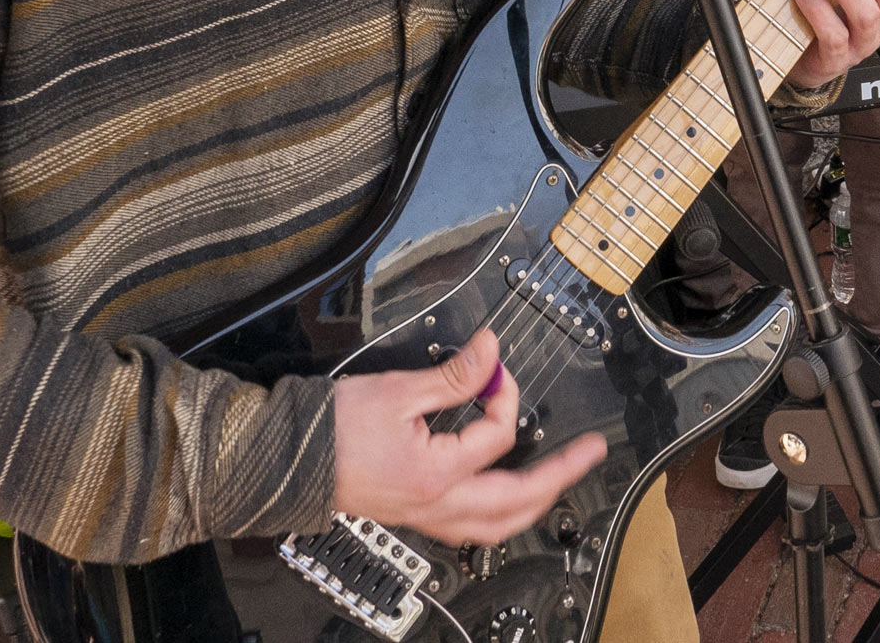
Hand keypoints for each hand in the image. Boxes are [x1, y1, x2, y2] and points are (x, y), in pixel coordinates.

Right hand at [332, 329, 605, 544]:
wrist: (288, 459)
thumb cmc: (333, 429)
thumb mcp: (400, 389)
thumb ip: (455, 374)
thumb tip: (492, 350)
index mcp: (438, 472)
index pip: (497, 434)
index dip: (504, 393)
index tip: (495, 367)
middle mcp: (438, 503)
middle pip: (517, 500)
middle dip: (562, 475)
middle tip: (591, 452)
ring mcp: (427, 516)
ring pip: (497, 525)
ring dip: (536, 504)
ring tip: (562, 482)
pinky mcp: (416, 515)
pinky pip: (472, 529)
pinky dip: (500, 517)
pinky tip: (508, 504)